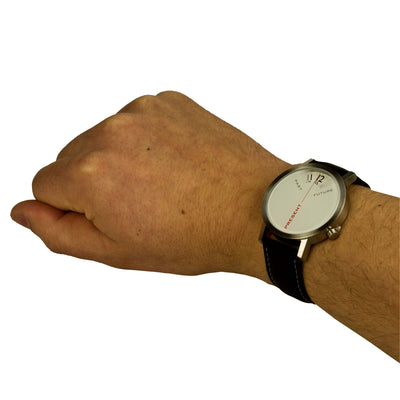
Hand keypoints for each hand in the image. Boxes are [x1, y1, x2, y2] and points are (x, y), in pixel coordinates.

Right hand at [11, 91, 287, 280]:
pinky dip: (145, 141)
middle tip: (140, 203)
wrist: (254, 210)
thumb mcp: (118, 252)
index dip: (74, 207)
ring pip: (102, 138)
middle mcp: (110, 132)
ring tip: (161, 185)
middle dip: (94, 181)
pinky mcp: (168, 100)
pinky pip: (136, 121)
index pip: (44, 184)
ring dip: (119, 159)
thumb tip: (24, 210)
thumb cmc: (194, 236)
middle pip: (71, 157)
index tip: (109, 216)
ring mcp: (142, 110)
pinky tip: (174, 163)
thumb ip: (59, 232)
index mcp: (91, 173)